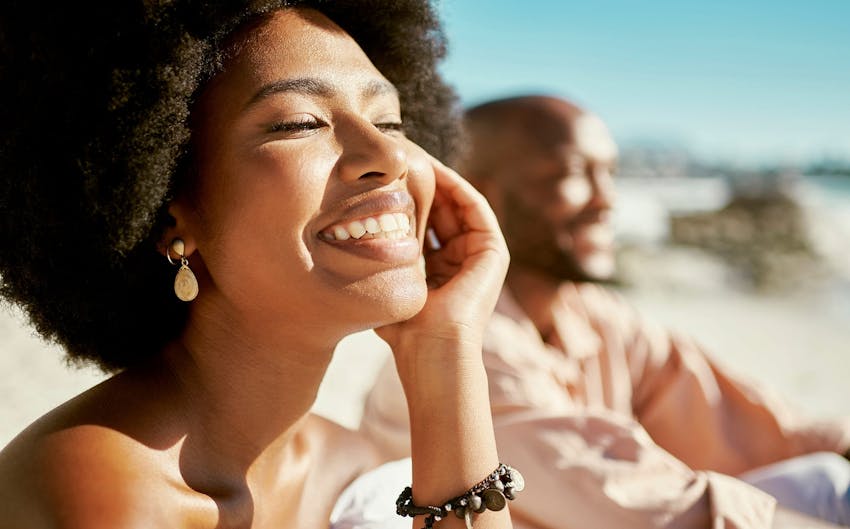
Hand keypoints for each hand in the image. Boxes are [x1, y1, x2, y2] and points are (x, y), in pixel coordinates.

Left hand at [376, 154, 508, 353]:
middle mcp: (462, 260)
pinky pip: (474, 206)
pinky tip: (433, 170)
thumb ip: (378, 264)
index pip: (423, 224)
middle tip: (398, 157)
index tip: (381, 177)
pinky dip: (456, 186)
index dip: (404, 198)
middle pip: (441, 210)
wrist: (433, 350)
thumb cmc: (403, 330)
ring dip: (438, 179)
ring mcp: (480, 255)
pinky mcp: (494, 250)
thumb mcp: (386, 285)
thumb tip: (343, 242)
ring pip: (457, 204)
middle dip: (420, 183)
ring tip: (414, 156)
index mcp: (439, 270)